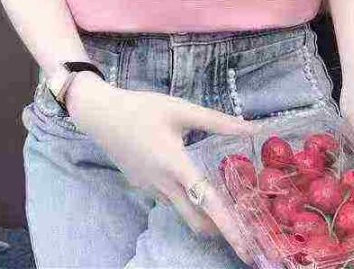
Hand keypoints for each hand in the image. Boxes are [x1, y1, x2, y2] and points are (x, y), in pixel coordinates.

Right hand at [65, 73, 258, 264]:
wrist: (102, 115)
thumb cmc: (142, 108)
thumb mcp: (181, 109)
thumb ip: (218, 121)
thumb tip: (252, 128)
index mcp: (175, 165)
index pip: (206, 202)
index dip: (228, 226)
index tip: (246, 245)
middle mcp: (163, 185)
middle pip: (196, 221)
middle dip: (221, 231)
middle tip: (245, 232)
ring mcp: (151, 189)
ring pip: (183, 211)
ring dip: (204, 214)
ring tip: (226, 204)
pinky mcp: (143, 186)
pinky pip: (170, 200)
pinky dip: (187, 200)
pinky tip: (195, 185)